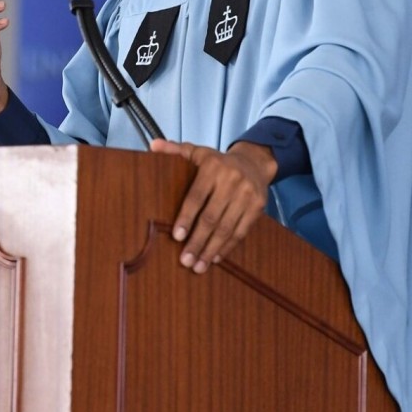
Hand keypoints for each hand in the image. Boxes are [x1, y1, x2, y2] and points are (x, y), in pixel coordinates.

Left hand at [152, 139, 277, 273]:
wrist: (254, 163)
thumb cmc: (218, 162)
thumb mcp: (197, 152)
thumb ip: (175, 150)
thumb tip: (153, 146)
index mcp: (213, 168)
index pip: (196, 196)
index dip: (186, 217)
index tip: (177, 236)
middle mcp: (232, 181)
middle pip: (211, 217)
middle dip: (197, 241)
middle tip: (185, 260)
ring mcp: (247, 195)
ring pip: (227, 228)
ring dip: (211, 250)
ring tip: (198, 266)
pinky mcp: (257, 207)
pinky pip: (241, 232)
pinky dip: (227, 247)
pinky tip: (215, 258)